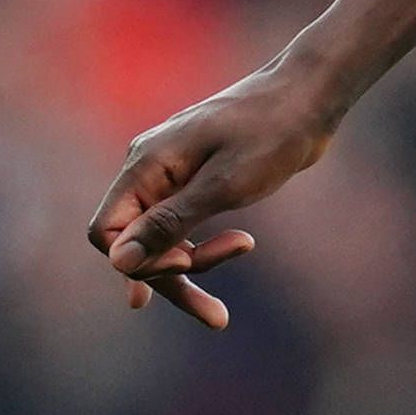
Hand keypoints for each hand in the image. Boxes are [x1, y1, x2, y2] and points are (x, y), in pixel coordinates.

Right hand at [86, 67, 335, 329]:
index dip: (138, 260)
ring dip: (192, 268)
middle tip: (217, 317)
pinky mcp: (195, 180)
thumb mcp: (224, 184)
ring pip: (160, 238)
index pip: (106, 232)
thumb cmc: (271, 134)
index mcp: (146, 165)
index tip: (188, 263)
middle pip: (134, 243)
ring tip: (228, 298)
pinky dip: (200, 248)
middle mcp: (149, 169)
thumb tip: (117, 262)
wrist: (309, 97)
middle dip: (170, 279)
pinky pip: (181, 225)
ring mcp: (171, 175)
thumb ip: (170, 222)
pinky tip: (218, 258)